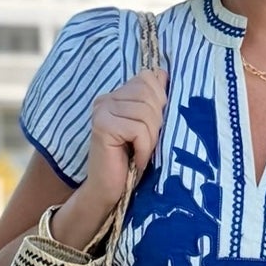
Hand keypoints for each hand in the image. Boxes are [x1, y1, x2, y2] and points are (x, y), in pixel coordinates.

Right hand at [86, 66, 168, 204]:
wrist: (109, 191)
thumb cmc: (131, 161)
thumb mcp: (149, 128)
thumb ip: (154, 102)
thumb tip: (163, 74)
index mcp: (117, 95)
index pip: (148, 78)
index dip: (160, 102)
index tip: (153, 128)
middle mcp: (106, 99)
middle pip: (149, 94)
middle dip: (156, 123)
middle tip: (147, 145)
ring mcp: (102, 111)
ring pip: (145, 113)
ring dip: (151, 139)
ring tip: (142, 154)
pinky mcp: (102, 126)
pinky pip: (138, 129)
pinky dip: (144, 148)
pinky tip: (137, 160)